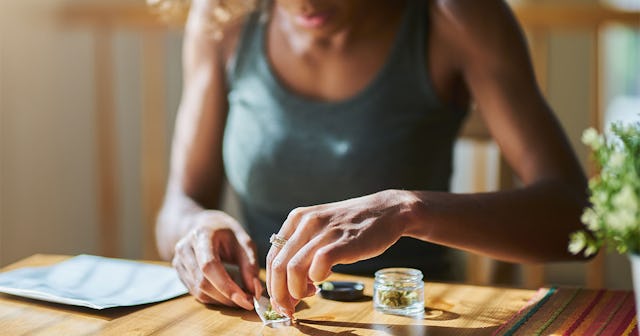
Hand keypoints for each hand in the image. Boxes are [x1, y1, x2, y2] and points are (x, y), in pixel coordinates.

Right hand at [172, 210, 261, 309]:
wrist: (204, 225)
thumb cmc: (226, 232)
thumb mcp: (244, 241)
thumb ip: (250, 265)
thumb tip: (254, 291)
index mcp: (201, 235)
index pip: (209, 266)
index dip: (227, 286)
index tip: (246, 299)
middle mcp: (185, 248)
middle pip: (202, 282)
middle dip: (227, 296)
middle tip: (248, 301)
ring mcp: (178, 261)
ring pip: (198, 291)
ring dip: (221, 300)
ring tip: (240, 297)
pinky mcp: (179, 272)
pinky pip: (195, 293)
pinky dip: (214, 298)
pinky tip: (227, 294)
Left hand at [266, 190, 417, 316]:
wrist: (386, 212)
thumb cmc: (353, 227)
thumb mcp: (320, 230)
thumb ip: (303, 252)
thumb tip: (288, 288)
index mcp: (296, 219)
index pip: (273, 257)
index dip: (272, 284)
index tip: (280, 300)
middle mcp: (306, 222)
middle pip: (278, 265)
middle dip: (280, 294)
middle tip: (289, 308)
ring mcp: (324, 231)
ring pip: (293, 268)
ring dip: (296, 291)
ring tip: (309, 295)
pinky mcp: (343, 241)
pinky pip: (319, 264)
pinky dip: (317, 278)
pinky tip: (324, 280)